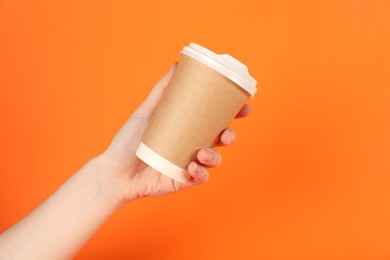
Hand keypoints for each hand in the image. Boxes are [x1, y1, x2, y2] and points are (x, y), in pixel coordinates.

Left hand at [100, 62, 250, 203]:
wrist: (114, 171)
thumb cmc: (129, 141)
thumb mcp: (146, 112)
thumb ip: (161, 90)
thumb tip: (176, 64)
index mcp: (187, 129)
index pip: (215, 120)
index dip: (232, 114)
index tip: (244, 106)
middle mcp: (191, 145)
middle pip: (220, 140)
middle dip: (230, 136)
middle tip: (227, 133)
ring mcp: (189, 163)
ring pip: (214, 160)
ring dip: (214, 157)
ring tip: (201, 153)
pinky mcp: (183, 180)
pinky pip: (200, 178)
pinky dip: (200, 173)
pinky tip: (191, 168)